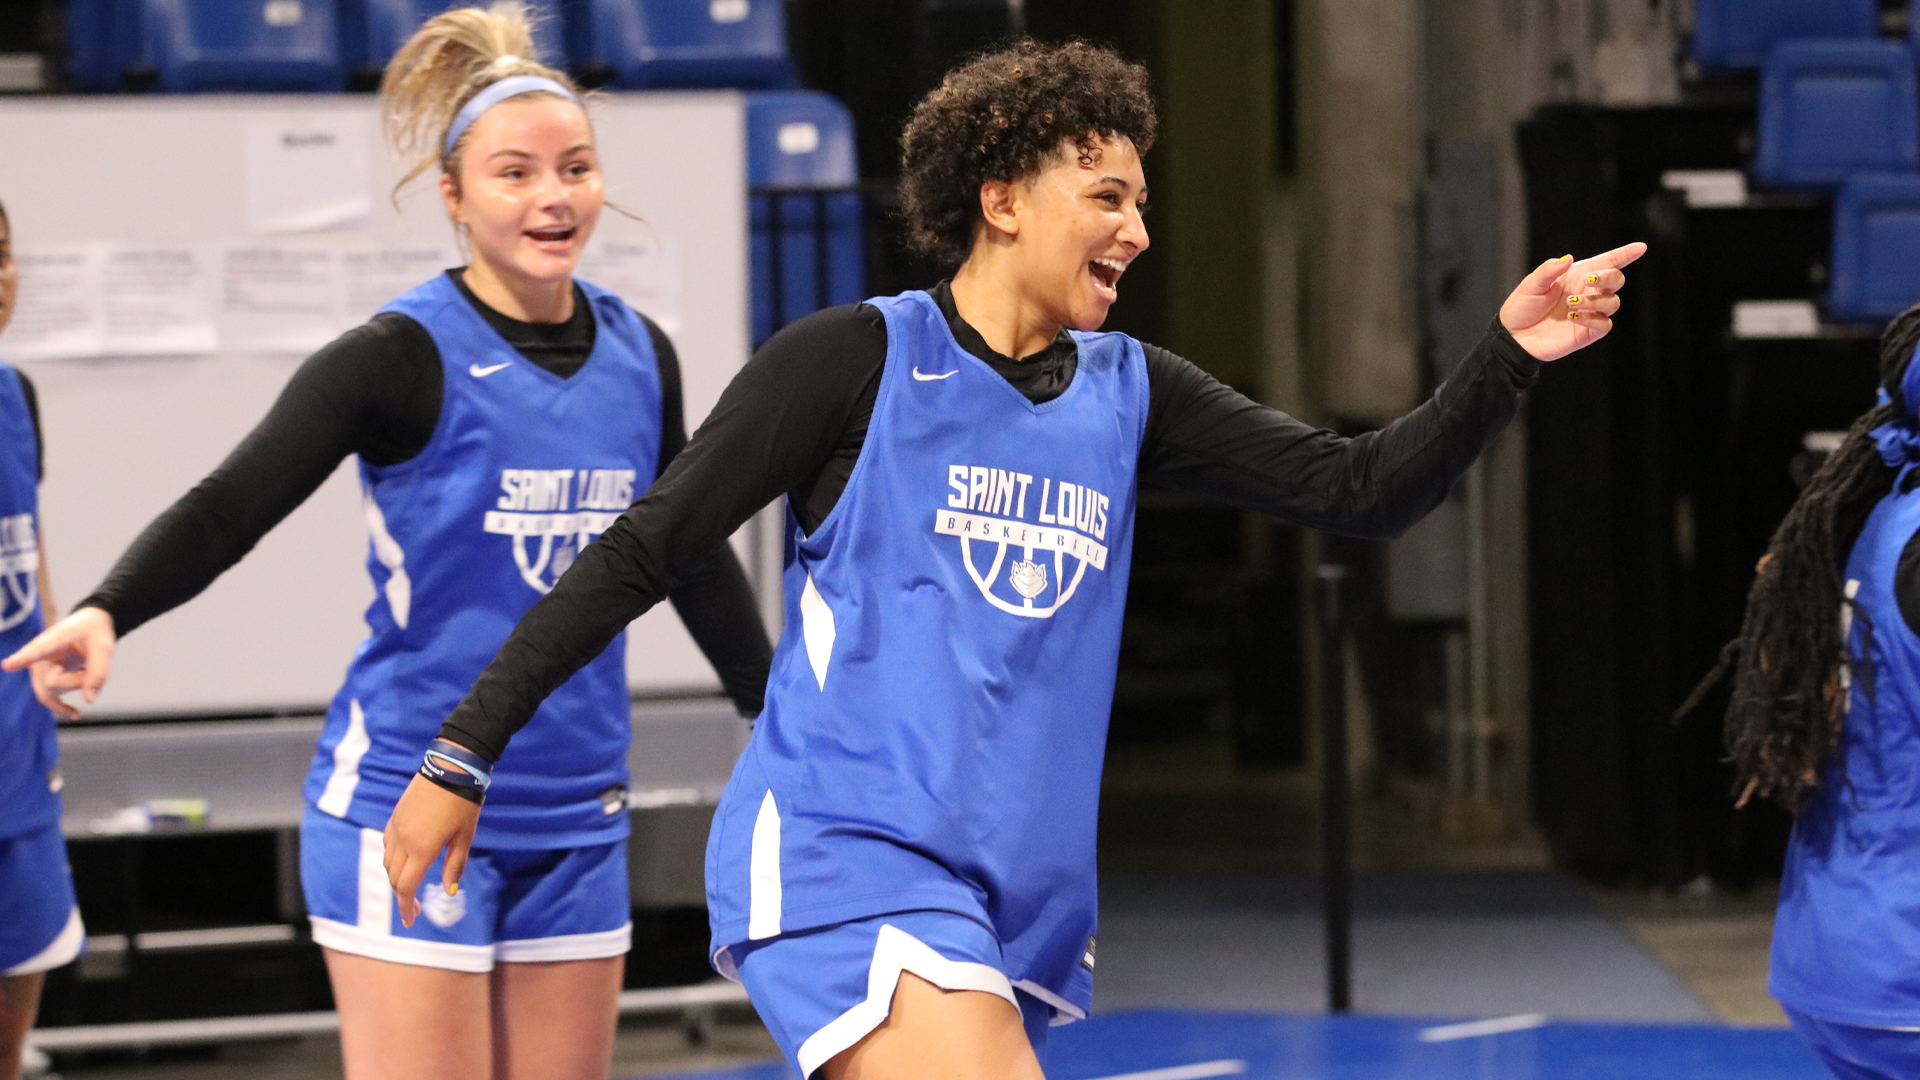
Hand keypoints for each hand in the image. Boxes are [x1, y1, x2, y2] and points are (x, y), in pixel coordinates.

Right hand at [1, 606, 114, 719]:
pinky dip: (61, 707)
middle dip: (77, 682)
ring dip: (74, 686)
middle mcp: (39, 656)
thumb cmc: (94, 632)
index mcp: (54, 639)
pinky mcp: (44, 678)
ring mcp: (39, 668)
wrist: (89, 625)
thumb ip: (99, 672)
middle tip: (90, 666)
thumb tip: (89, 701)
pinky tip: (75, 714)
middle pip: (51, 683)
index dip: (23, 658)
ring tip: (85, 667)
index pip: (37, 651)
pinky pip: (47, 698)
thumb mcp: (104, 647)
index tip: (7, 665)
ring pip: (51, 693)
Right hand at [383, 773, 480, 927]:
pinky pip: (387, 844)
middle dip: (402, 896)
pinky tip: (405, 861)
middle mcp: (403, 840)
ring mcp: (396, 827)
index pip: (406, 887)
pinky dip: (392, 859)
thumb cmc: (464, 803)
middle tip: (413, 909)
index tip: (409, 922)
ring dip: (396, 878)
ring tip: (410, 886)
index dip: (405, 907)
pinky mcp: (395, 816)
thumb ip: (455, 865)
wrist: (451, 767)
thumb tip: (449, 892)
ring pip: (388, 862)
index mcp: (421, 849)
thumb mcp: (465, 837)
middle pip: (394, 878)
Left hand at [1500, 242, 1648, 361]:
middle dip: (1609, 276)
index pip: (1607, 262)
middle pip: (1617, 279)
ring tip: (1572, 303)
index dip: (1625, 254)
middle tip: (1589, 280)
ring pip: (1614, 302)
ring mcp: (1589, 313)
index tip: (1640, 247)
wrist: (1513, 337)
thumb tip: (1569, 258)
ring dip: (1596, 300)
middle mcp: (1587, 293)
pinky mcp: (1587, 332)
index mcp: (1576, 276)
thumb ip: (1549, 270)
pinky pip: (1605, 324)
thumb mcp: (1531, 285)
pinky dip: (1593, 318)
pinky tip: (1574, 317)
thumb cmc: (1521, 308)